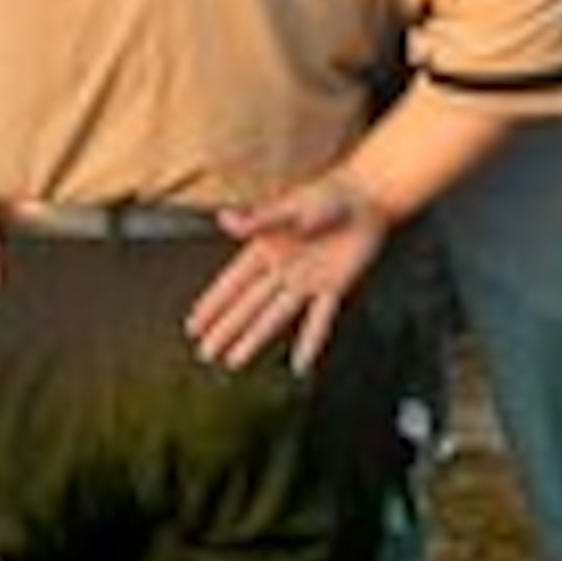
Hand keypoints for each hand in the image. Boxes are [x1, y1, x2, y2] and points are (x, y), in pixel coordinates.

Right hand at [187, 179, 393, 373]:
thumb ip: (259, 218)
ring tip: (233, 362)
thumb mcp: (291, 205)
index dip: (211, 305)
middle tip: (204, 354)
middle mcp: (281, 270)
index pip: (232, 283)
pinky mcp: (334, 287)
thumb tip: (223, 219)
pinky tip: (300, 366)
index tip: (192, 326)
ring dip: (253, 339)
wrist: (369, 196)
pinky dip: (310, 342)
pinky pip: (320, 320)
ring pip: (273, 317)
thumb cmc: (329, 193)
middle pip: (247, 306)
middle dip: (225, 330)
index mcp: (266, 248)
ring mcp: (307, 282)